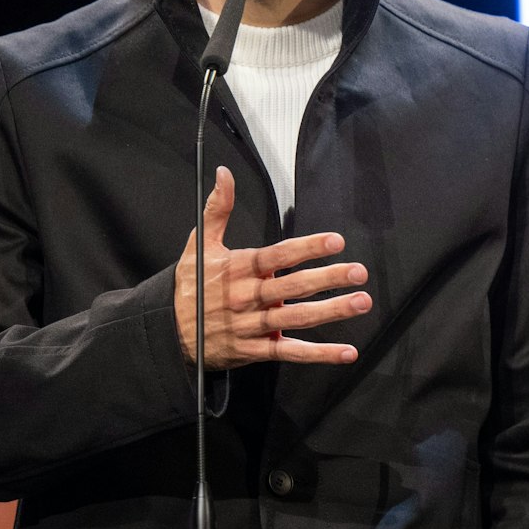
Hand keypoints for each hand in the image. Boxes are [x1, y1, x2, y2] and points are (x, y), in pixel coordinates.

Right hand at [173, 166, 371, 369]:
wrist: (168, 332)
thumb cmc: (190, 287)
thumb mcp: (199, 245)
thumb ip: (217, 209)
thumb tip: (223, 174)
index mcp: (239, 269)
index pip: (278, 256)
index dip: (307, 247)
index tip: (336, 241)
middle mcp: (249, 297)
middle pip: (294, 287)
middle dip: (328, 279)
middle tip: (358, 272)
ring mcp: (253, 325)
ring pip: (297, 318)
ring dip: (332, 312)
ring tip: (361, 302)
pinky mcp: (256, 349)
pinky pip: (290, 352)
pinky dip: (319, 354)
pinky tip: (346, 352)